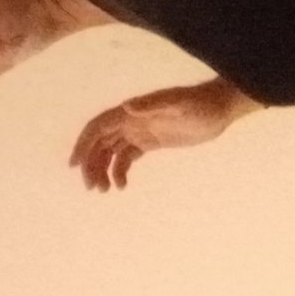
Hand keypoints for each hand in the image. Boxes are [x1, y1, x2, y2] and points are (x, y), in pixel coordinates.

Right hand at [70, 79, 254, 190]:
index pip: (99, 127)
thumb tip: (127, 107)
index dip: (83, 144)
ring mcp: (140, 131)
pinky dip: (119, 172)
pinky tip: (122, 186)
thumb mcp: (179, 104)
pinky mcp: (150, 142)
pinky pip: (126, 158)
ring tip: (104, 191)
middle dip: (91, 164)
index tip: (75, 166)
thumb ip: (153, 105)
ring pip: (110, 152)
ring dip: (102, 170)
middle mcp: (131, 120)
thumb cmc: (200, 104)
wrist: (219, 108)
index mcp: (133, 111)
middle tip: (92, 188)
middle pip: (100, 142)